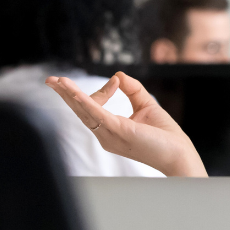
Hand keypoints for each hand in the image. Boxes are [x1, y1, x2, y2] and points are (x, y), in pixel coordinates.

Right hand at [45, 72, 206, 176]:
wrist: (180, 154)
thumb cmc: (165, 136)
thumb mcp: (146, 106)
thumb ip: (133, 90)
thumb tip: (119, 74)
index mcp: (110, 130)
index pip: (95, 107)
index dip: (102, 90)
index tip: (116, 81)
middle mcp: (105, 135)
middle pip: (80, 111)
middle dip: (65, 95)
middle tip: (50, 81)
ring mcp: (109, 135)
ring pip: (84, 111)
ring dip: (69, 95)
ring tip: (57, 81)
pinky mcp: (118, 131)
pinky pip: (97, 114)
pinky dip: (84, 101)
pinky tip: (73, 91)